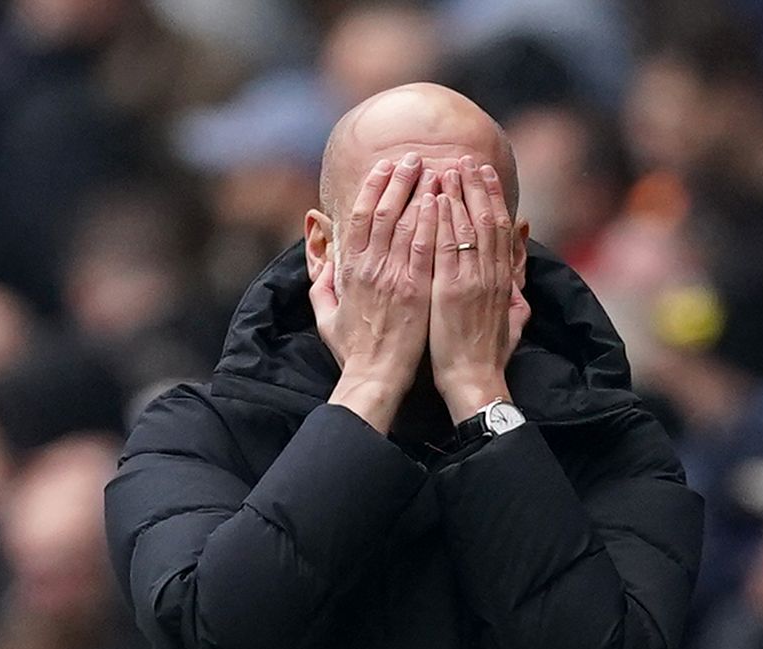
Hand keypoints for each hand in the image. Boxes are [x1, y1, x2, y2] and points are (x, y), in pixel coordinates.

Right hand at [310, 153, 438, 431]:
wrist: (374, 377)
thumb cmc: (353, 351)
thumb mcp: (326, 315)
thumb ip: (322, 284)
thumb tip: (321, 262)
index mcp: (348, 270)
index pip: (358, 216)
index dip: (372, 188)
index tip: (384, 168)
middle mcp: (369, 266)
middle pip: (382, 210)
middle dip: (397, 179)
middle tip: (413, 158)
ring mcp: (392, 276)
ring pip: (404, 221)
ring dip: (418, 191)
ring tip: (433, 167)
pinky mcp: (415, 288)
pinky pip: (423, 245)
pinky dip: (431, 220)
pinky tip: (441, 199)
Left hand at [430, 160, 530, 422]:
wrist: (476, 382)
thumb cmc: (489, 356)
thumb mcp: (514, 319)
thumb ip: (517, 289)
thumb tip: (520, 271)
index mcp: (503, 280)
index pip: (501, 229)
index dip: (493, 198)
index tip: (483, 174)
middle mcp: (490, 275)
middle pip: (486, 218)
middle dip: (476, 187)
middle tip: (466, 159)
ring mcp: (471, 280)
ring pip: (468, 226)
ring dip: (458, 194)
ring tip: (448, 167)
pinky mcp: (450, 290)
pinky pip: (446, 247)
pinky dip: (442, 220)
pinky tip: (435, 199)